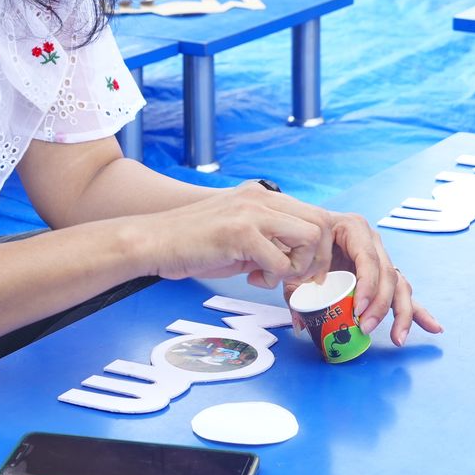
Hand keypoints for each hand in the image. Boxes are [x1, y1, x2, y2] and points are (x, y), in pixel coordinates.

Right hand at [144, 182, 332, 292]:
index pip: (314, 214)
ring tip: (269, 275)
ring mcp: (252, 212)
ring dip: (297, 267)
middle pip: (320, 223)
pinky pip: (281, 262)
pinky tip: (252, 278)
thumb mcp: (238, 233)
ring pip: (309, 239)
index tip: (301, 269)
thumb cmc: (191, 243)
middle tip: (293, 277)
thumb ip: (267, 238)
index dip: (317, 247)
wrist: (153, 241)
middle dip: (316, 258)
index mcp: (261, 195)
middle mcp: (261, 197)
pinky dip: (274, 278)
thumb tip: (295, 259)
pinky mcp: (241, 233)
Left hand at [284, 212, 444, 347]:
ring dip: (402, 313)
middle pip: (388, 275)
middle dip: (381, 305)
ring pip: (400, 286)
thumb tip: (303, 324)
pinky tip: (433, 327)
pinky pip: (404, 293)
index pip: (368, 259)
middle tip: (366, 327)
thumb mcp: (297, 263)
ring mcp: (381, 258)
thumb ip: (296, 291)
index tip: (358, 309)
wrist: (304, 233)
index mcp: (353, 229)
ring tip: (398, 338)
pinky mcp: (384, 276)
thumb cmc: (301, 244)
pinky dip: (418, 312)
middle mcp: (373, 242)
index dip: (368, 285)